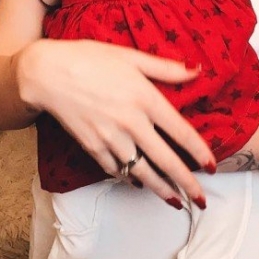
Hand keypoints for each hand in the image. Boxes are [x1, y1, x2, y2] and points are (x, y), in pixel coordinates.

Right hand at [15, 38, 214, 207]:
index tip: (212, 165)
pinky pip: (115, 169)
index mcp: (145, 98)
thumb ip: (166, 67)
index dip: (199, 152)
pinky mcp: (91, 147)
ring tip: (175, 202)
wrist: (46, 73)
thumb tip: (197, 69)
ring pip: (141, 171)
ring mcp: (110, 138)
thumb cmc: (89, 58)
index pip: (181, 132)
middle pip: (165, 160)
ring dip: (160, 189)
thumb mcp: (131, 56)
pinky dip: (128, 179)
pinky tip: (139, 184)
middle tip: (201, 200)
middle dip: (186, 183)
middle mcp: (131, 123)